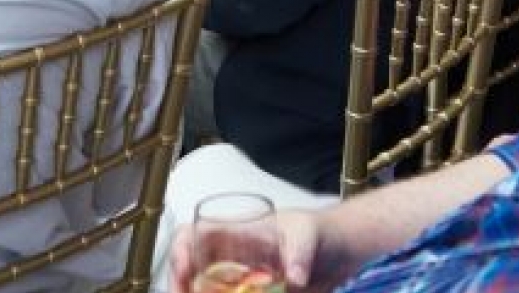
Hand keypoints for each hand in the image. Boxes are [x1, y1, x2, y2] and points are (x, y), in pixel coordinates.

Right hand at [169, 209, 320, 292]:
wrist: (339, 252)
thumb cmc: (319, 231)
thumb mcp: (309, 236)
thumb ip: (301, 254)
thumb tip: (295, 278)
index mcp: (236, 233)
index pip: (193, 234)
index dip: (180, 251)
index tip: (184, 273)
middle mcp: (231, 259)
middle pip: (189, 269)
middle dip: (180, 285)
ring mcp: (239, 282)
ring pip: (205, 288)